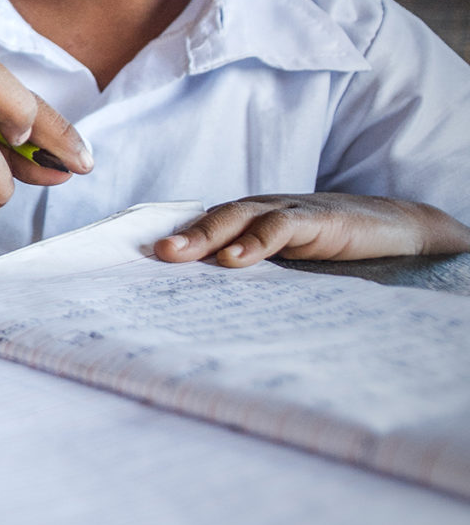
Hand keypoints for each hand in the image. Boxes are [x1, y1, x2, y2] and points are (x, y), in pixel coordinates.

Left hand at [155, 194, 469, 266]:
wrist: (395, 229)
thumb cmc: (332, 249)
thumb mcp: (285, 265)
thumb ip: (248, 279)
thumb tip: (199, 313)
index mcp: (247, 223)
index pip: (201, 227)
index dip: (170, 240)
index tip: (129, 263)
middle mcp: (261, 211)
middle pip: (211, 218)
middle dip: (178, 236)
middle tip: (149, 256)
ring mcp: (289, 211)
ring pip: (238, 216)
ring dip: (206, 235)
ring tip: (178, 255)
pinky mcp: (319, 219)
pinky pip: (281, 226)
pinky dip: (257, 240)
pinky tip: (237, 260)